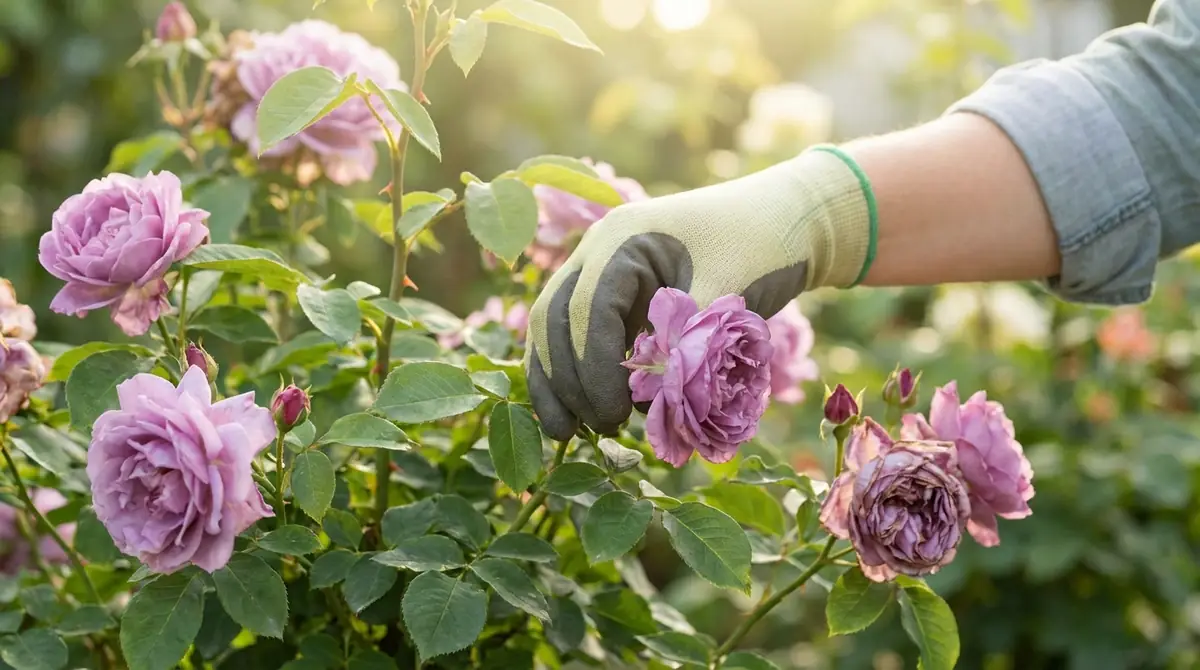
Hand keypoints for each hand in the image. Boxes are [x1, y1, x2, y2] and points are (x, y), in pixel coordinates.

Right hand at [524, 147, 876, 439]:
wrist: (786, 219)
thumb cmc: (763, 245)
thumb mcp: (729, 293)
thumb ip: (688, 343)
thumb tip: (649, 404)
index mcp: (622, 238)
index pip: (585, 309)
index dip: (591, 368)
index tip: (612, 415)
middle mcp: (600, 250)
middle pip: (555, 318)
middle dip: (564, 379)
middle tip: (592, 430)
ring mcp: (603, 271)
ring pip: (556, 328)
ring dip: (558, 380)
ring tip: (568, 433)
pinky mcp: (617, 295)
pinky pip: (580, 335)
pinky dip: (578, 372)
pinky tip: (584, 412)